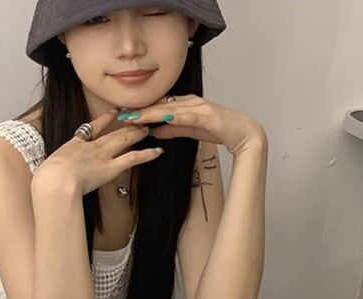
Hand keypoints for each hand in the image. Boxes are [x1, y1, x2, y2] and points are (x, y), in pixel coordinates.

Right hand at [33, 107, 164, 197]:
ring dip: (138, 133)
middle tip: (139, 118)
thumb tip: (47, 178)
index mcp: (74, 145)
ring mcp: (103, 156)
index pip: (92, 128)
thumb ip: (51, 171)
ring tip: (149, 128)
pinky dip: (147, 154)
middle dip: (127, 124)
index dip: (104, 119)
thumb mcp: (46, 171)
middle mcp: (91, 147)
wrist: (55, 181)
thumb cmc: (47, 178)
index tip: (113, 112)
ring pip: (125, 140)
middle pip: (113, 132)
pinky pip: (133, 158)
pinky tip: (158, 151)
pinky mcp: (112, 168)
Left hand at [121, 94, 265, 156]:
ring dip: (150, 113)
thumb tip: (154, 131)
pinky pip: (187, 116)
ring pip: (170, 109)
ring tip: (133, 117)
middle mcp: (190, 102)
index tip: (121, 114)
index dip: (140, 110)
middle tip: (119, 114)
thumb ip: (172, 129)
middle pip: (160, 105)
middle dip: (139, 110)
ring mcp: (199, 107)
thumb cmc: (218, 129)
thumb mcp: (189, 131)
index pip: (158, 106)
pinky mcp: (208, 116)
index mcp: (185, 104)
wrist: (243, 133)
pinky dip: (173, 117)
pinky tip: (161, 119)